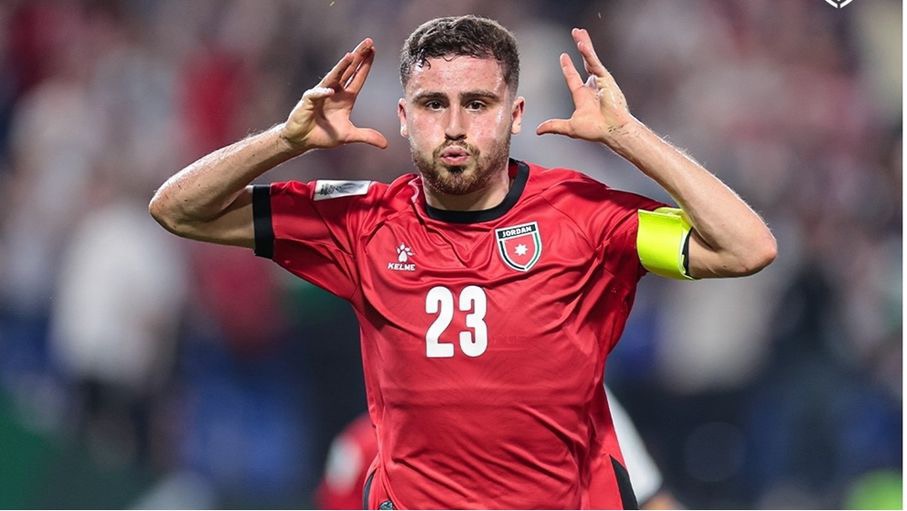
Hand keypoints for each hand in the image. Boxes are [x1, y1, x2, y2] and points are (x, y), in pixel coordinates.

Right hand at [280, 38, 387, 151]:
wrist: (302, 140)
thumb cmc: (323, 134)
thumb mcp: (348, 136)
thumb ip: (366, 136)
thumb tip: (385, 144)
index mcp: (345, 98)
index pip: (358, 77)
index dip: (365, 65)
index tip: (373, 50)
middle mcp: (334, 91)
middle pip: (348, 70)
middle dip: (358, 56)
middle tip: (368, 42)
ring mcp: (321, 94)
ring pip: (333, 76)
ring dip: (342, 66)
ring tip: (351, 55)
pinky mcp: (308, 102)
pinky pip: (316, 95)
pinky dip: (323, 93)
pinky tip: (330, 90)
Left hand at [536, 28, 635, 145]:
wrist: (611, 130)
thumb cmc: (596, 130)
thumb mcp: (570, 127)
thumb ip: (554, 126)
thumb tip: (539, 130)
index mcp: (583, 96)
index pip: (573, 77)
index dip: (568, 66)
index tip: (563, 56)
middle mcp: (593, 86)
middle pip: (585, 61)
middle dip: (581, 47)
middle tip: (576, 33)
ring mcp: (600, 81)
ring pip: (590, 58)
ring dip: (584, 44)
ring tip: (578, 32)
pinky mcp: (606, 79)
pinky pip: (595, 63)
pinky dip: (589, 54)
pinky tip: (582, 44)